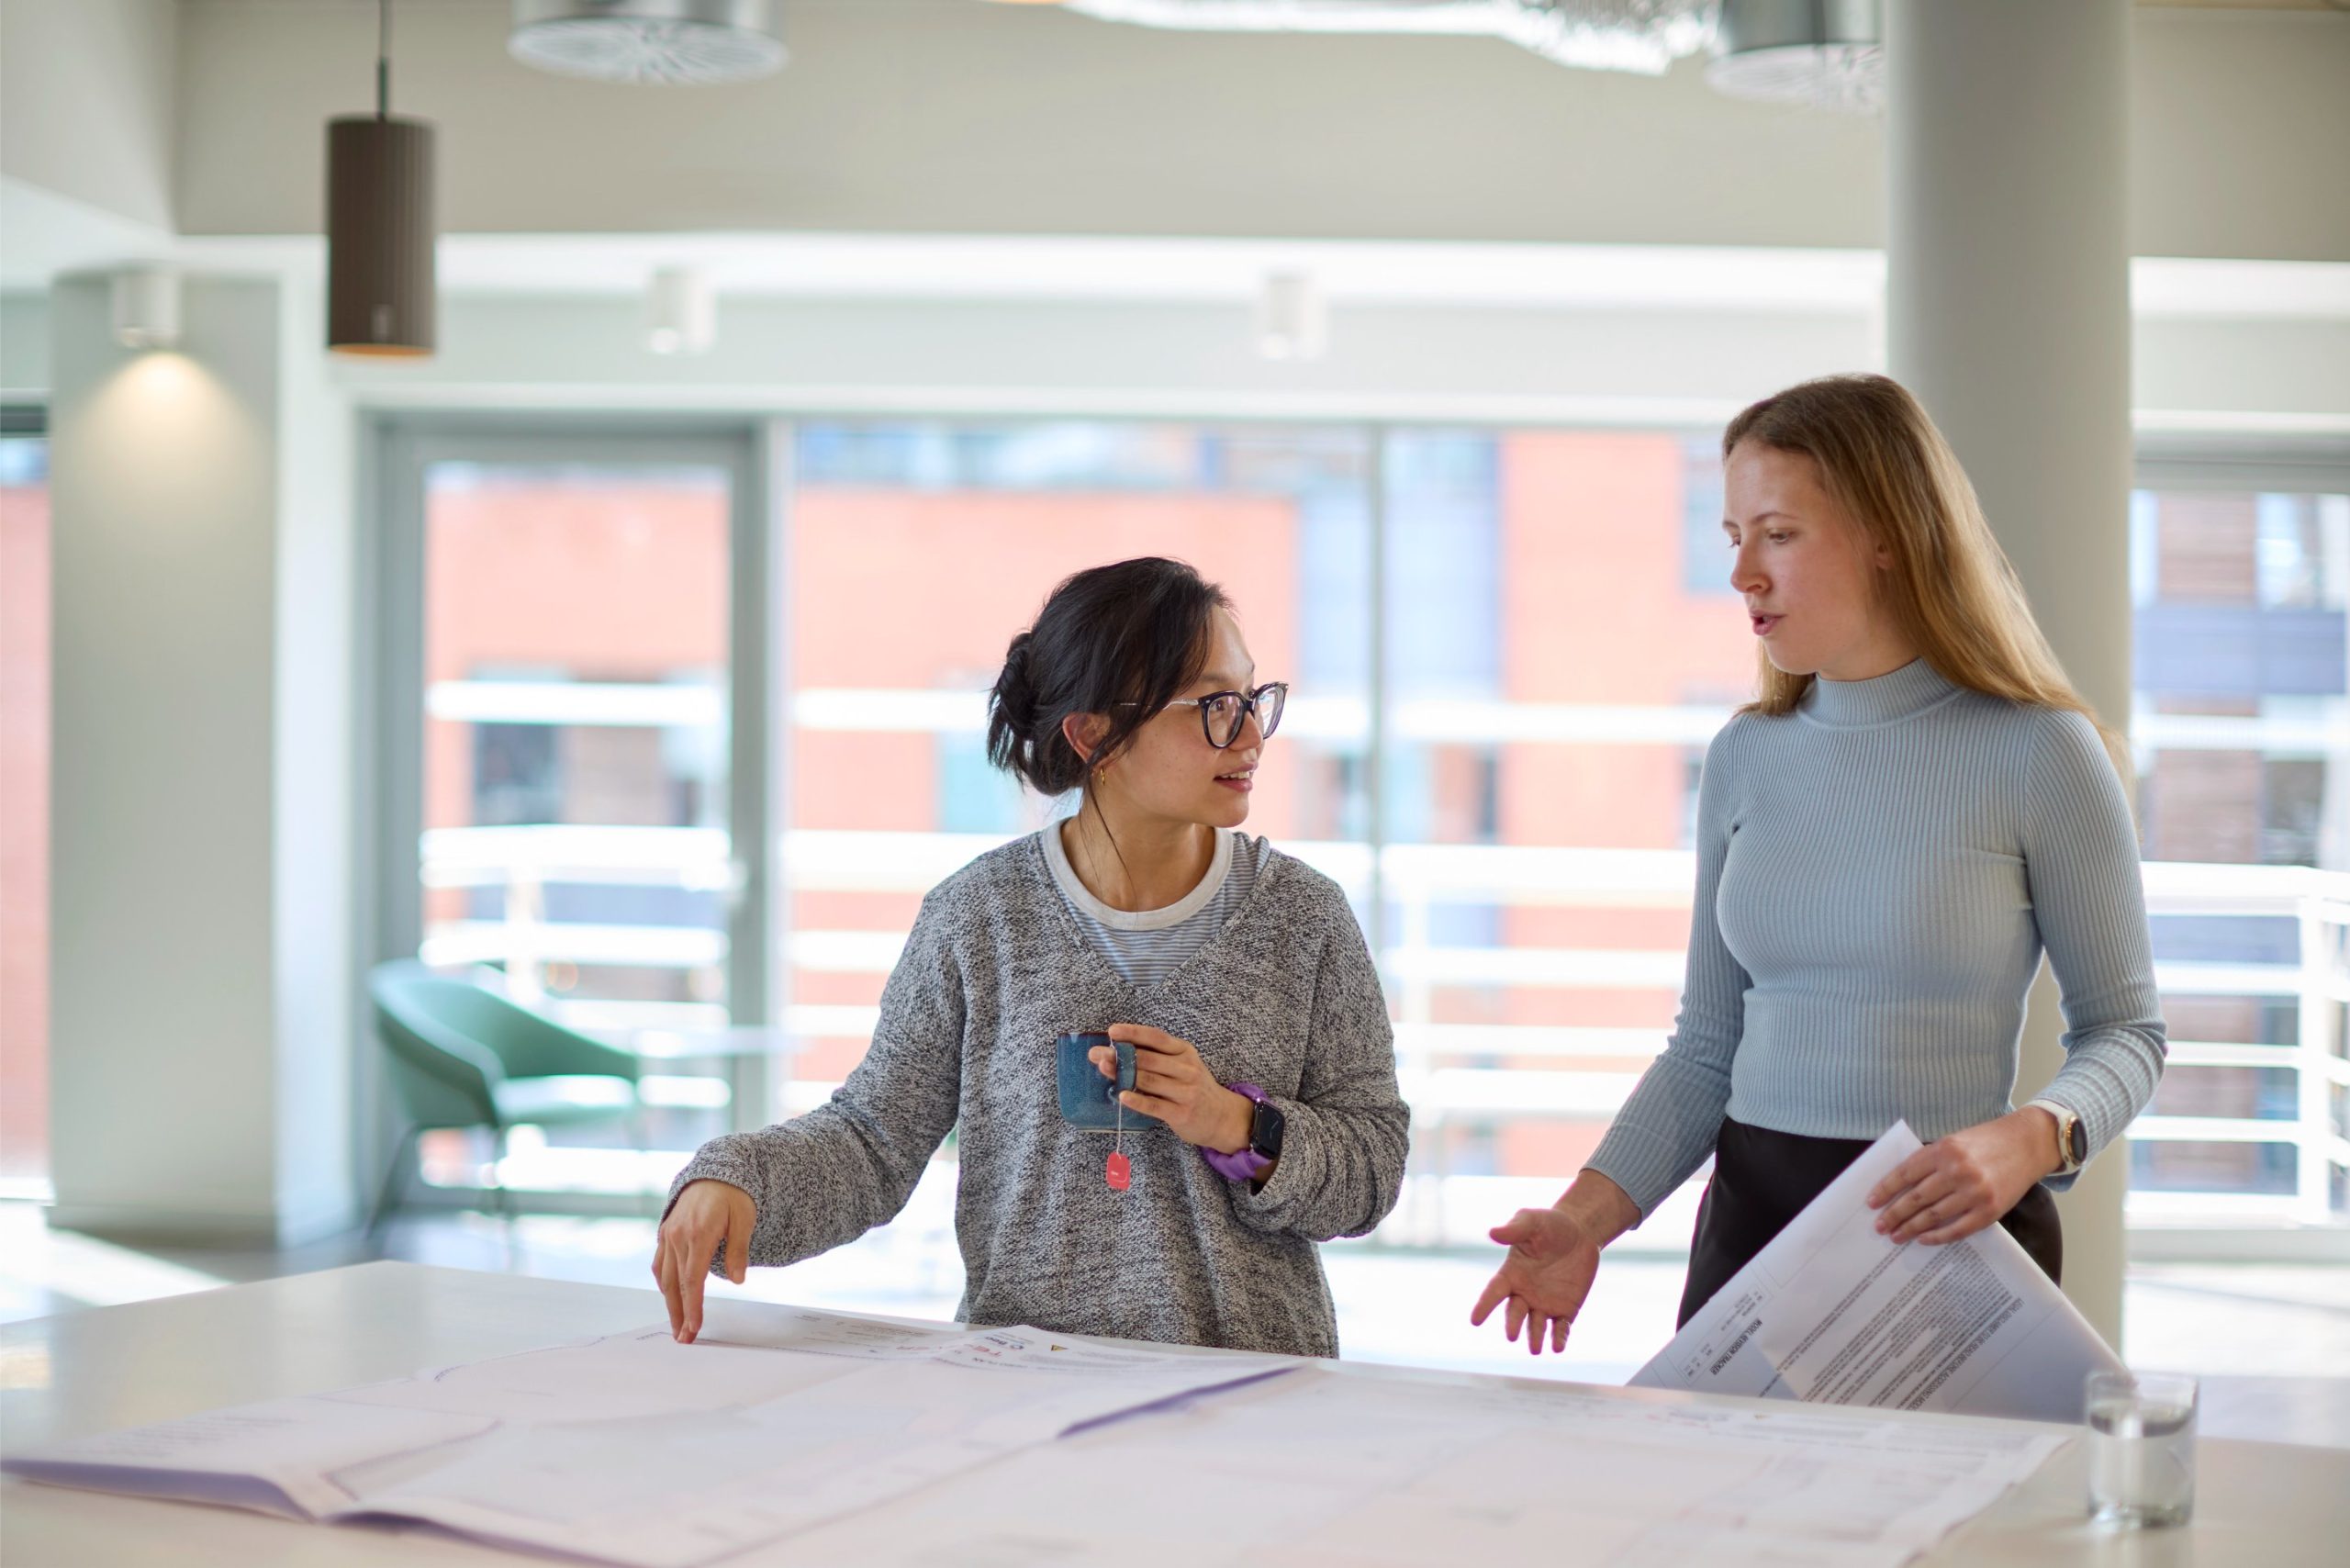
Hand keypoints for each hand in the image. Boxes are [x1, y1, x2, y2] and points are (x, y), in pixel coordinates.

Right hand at [651, 1179, 755, 1342]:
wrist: (714, 1172)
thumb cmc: (733, 1195)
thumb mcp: (745, 1218)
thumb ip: (739, 1249)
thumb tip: (738, 1280)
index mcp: (698, 1234)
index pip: (693, 1280)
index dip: (693, 1307)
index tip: (694, 1328)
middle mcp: (678, 1236)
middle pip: (675, 1285)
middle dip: (679, 1315)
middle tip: (683, 1339)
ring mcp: (668, 1235)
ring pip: (664, 1277)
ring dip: (669, 1303)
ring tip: (677, 1326)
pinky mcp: (665, 1233)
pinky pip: (659, 1263)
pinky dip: (663, 1283)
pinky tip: (670, 1297)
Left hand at [1092, 1024, 1253, 1154]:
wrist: (1223, 1117)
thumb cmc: (1195, 1087)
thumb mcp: (1185, 1065)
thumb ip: (1160, 1057)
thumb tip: (1121, 1048)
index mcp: (1185, 1052)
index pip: (1157, 1038)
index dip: (1134, 1033)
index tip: (1112, 1031)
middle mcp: (1186, 1069)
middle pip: (1148, 1058)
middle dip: (1119, 1054)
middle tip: (1096, 1053)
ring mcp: (1184, 1092)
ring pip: (1148, 1080)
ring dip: (1122, 1073)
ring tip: (1102, 1067)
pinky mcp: (1180, 1113)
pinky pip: (1154, 1105)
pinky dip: (1136, 1100)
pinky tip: (1120, 1095)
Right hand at [1471, 1208, 1602, 1356]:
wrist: (1580, 1232)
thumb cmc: (1550, 1224)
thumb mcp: (1532, 1221)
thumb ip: (1514, 1229)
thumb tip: (1492, 1233)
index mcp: (1511, 1274)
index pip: (1493, 1292)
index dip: (1484, 1306)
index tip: (1475, 1321)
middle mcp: (1524, 1293)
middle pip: (1515, 1313)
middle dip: (1513, 1324)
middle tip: (1512, 1335)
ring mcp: (1544, 1303)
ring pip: (1536, 1325)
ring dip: (1535, 1337)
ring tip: (1536, 1350)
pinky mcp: (1566, 1309)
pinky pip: (1561, 1328)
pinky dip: (1559, 1338)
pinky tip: (1558, 1347)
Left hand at [1868, 1109, 2060, 1246]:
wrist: (2026, 1144)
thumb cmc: (1985, 1142)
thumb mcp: (1953, 1141)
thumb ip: (1930, 1161)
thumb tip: (1900, 1187)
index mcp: (1943, 1150)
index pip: (1904, 1174)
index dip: (1885, 1190)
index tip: (1871, 1203)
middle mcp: (1957, 1171)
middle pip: (1916, 1198)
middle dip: (1893, 1214)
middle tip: (1879, 1226)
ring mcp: (1975, 1192)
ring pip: (1933, 1216)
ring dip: (1910, 1228)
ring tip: (1896, 1236)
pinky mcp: (1990, 1210)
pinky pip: (1958, 1229)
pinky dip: (1937, 1236)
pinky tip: (1923, 1239)